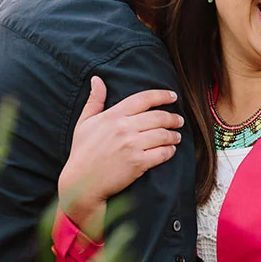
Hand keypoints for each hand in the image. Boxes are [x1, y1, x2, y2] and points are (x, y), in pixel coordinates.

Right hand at [58, 78, 182, 238]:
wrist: (81, 182)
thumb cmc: (82, 151)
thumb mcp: (84, 123)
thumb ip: (94, 100)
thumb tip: (97, 79)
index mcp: (113, 116)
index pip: (144, 99)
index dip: (162, 95)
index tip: (173, 96)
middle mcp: (124, 128)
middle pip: (158, 117)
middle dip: (173, 118)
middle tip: (179, 120)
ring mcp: (132, 146)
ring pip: (163, 135)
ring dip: (174, 135)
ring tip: (176, 136)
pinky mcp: (138, 163)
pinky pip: (162, 153)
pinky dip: (170, 151)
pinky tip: (171, 150)